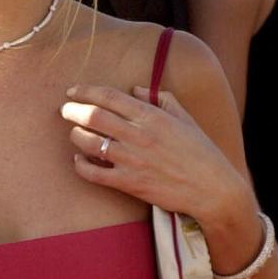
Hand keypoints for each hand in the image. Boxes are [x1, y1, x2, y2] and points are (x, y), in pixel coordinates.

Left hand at [60, 83, 241, 221]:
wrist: (212, 189)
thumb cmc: (201, 152)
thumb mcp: (185, 119)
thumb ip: (161, 99)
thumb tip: (135, 89)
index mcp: (152, 116)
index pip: (109, 97)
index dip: (86, 91)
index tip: (73, 91)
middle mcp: (139, 135)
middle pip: (93, 116)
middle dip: (73, 110)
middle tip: (65, 110)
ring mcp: (132, 160)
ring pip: (90, 143)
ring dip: (75, 135)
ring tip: (73, 132)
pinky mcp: (129, 183)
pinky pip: (94, 173)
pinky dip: (81, 166)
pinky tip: (78, 160)